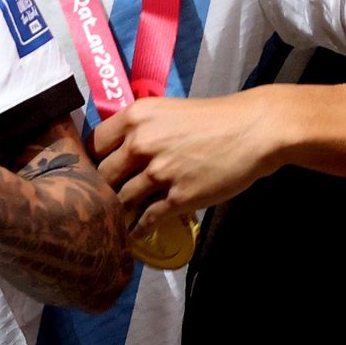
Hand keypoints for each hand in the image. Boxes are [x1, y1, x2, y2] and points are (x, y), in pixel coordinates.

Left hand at [91, 90, 293, 232]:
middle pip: (103, 175)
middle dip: (103, 189)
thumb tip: (119, 152)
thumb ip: (142, 129)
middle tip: (103, 200)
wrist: (252, 130)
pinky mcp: (178, 197)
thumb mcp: (169, 111)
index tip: (96, 171)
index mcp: (137, 116)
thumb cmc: (213, 118)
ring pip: (122, 200)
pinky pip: (146, 220)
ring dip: (119, 213)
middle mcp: (142, 142)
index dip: (93, 159)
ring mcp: (159, 172)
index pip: (94, 143)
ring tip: (114, 223)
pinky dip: (138, 229)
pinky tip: (137, 233)